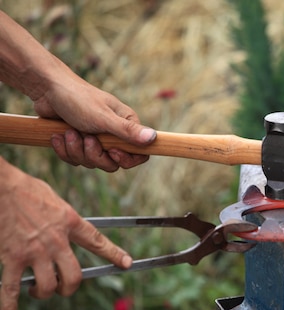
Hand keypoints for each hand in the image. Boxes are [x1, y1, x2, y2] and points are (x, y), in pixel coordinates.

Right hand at [0, 160, 132, 309]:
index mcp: (70, 223)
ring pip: (48, 286)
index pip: (97, 242)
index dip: (113, 254)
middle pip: (74, 276)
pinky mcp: (12, 258)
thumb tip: (67, 228)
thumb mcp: (55, 200)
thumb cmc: (26, 189)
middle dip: (70, 287)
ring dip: (44, 293)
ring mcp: (34, 251)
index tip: (126, 263)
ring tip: (37, 290)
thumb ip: (64, 219)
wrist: (2, 186)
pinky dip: (9, 307)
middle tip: (63, 287)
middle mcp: (56, 241)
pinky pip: (11, 288)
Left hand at [34, 72, 155, 171]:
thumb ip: (128, 131)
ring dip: (76, 150)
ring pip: (92, 162)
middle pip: (112, 163)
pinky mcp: (78, 143)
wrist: (47, 90)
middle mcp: (114, 135)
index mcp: (127, 126)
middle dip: (94, 154)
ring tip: (68, 132)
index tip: (113, 152)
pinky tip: (59, 135)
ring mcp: (96, 140)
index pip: (140, 154)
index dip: (127, 159)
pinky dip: (64, 150)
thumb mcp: (104, 117)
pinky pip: (75, 159)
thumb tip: (154, 138)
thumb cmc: (78, 99)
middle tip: (85, 137)